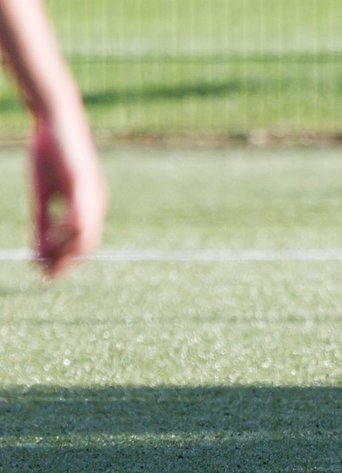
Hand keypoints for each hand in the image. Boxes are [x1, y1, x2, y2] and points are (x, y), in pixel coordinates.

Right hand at [29, 113, 106, 277]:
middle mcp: (96, 203)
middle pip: (86, 243)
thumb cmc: (48, 153)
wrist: (53, 119)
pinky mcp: (83, 182)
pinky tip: (53, 239)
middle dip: (65, 262)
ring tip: (45, 262)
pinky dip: (66, 230)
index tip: (47, 275)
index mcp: (89, 207)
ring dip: (64, 250)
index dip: (65, 261)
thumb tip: (38, 250)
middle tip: (46, 276)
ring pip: (84, 233)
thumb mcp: (42, 194)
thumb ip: (43, 221)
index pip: (82, 243)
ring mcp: (92, 194)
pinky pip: (79, 213)